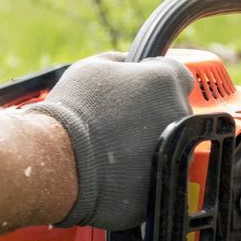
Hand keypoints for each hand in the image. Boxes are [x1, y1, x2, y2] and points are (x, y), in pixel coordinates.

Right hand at [26, 52, 194, 230]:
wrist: (61, 160)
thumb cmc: (75, 108)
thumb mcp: (92, 67)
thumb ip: (120, 61)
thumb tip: (129, 62)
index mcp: (165, 81)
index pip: (178, 75)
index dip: (157, 80)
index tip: (140, 88)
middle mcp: (179, 113)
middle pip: (174, 109)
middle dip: (154, 111)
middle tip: (121, 119)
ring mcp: (176, 148)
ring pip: (171, 141)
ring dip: (151, 140)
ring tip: (117, 145)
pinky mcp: (166, 179)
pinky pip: (159, 170)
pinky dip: (143, 169)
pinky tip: (119, 166)